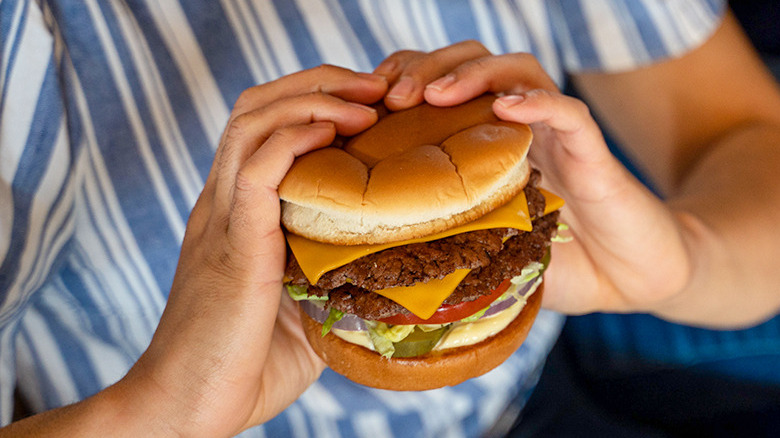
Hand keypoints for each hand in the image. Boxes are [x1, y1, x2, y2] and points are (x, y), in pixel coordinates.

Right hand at [115, 66, 387, 436]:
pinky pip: (258, 168)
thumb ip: (329, 283)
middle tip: (377, 88)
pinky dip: (296, 137)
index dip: (316, 101)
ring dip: (315, 99)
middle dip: (320, 82)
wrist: (187, 409)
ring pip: (253, 122)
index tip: (373, 105)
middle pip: (256, 107)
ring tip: (368, 101)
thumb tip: (383, 275)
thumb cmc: (242, 367)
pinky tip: (335, 132)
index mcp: (238, 214)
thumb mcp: (302, 313)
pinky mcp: (231, 243)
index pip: (265, 127)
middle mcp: (224, 204)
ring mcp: (221, 219)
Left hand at [374, 42, 691, 316]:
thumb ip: (442, 242)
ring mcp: (558, 135)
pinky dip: (538, 102)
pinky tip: (507, 108)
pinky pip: (568, 112)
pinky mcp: (595, 153)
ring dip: (472, 75)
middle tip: (392, 95)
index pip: (444, 88)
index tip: (366, 103)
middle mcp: (521, 127)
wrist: (629, 279)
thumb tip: (372, 258)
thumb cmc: (555, 263)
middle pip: (474, 63)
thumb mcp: (484, 251)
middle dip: (428, 68)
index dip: (405, 82)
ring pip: (518, 71)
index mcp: (489, 144)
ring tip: (434, 96)